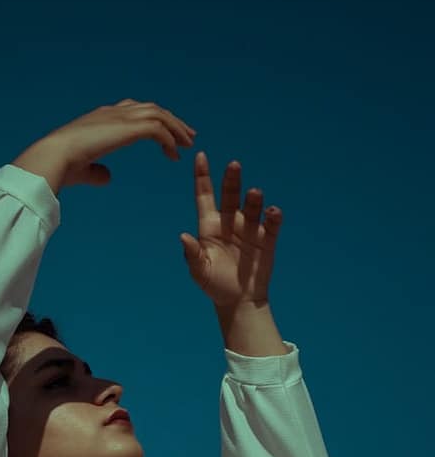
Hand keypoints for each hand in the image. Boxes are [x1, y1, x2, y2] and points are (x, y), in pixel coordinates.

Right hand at [14, 99, 196, 191]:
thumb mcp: (83, 168)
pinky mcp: (127, 127)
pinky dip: (169, 140)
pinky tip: (174, 155)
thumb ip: (96, 171)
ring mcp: (120, 117)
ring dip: (176, 128)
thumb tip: (108, 177)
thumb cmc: (62, 165)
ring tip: (187, 144)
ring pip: (159, 115)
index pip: (133, 111)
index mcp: (102, 117)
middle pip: (151, 109)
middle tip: (187, 136)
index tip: (165, 135)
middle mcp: (113, 112)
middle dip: (171, 121)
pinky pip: (157, 129)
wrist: (54, 156)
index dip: (151, 121)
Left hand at [180, 151, 282, 308]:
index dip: (202, 176)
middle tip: (234, 165)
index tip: (200, 156)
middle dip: (232, 179)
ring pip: (252, 206)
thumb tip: (183, 236)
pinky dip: (273, 216)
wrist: (238, 301)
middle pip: (230, 194)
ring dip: (253, 198)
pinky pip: (271, 223)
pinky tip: (272, 211)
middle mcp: (230, 222)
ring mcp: (249, 228)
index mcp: (210, 226)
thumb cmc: (214, 285)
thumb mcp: (199, 272)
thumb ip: (192, 254)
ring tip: (254, 193)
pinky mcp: (266, 239)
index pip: (205, 195)